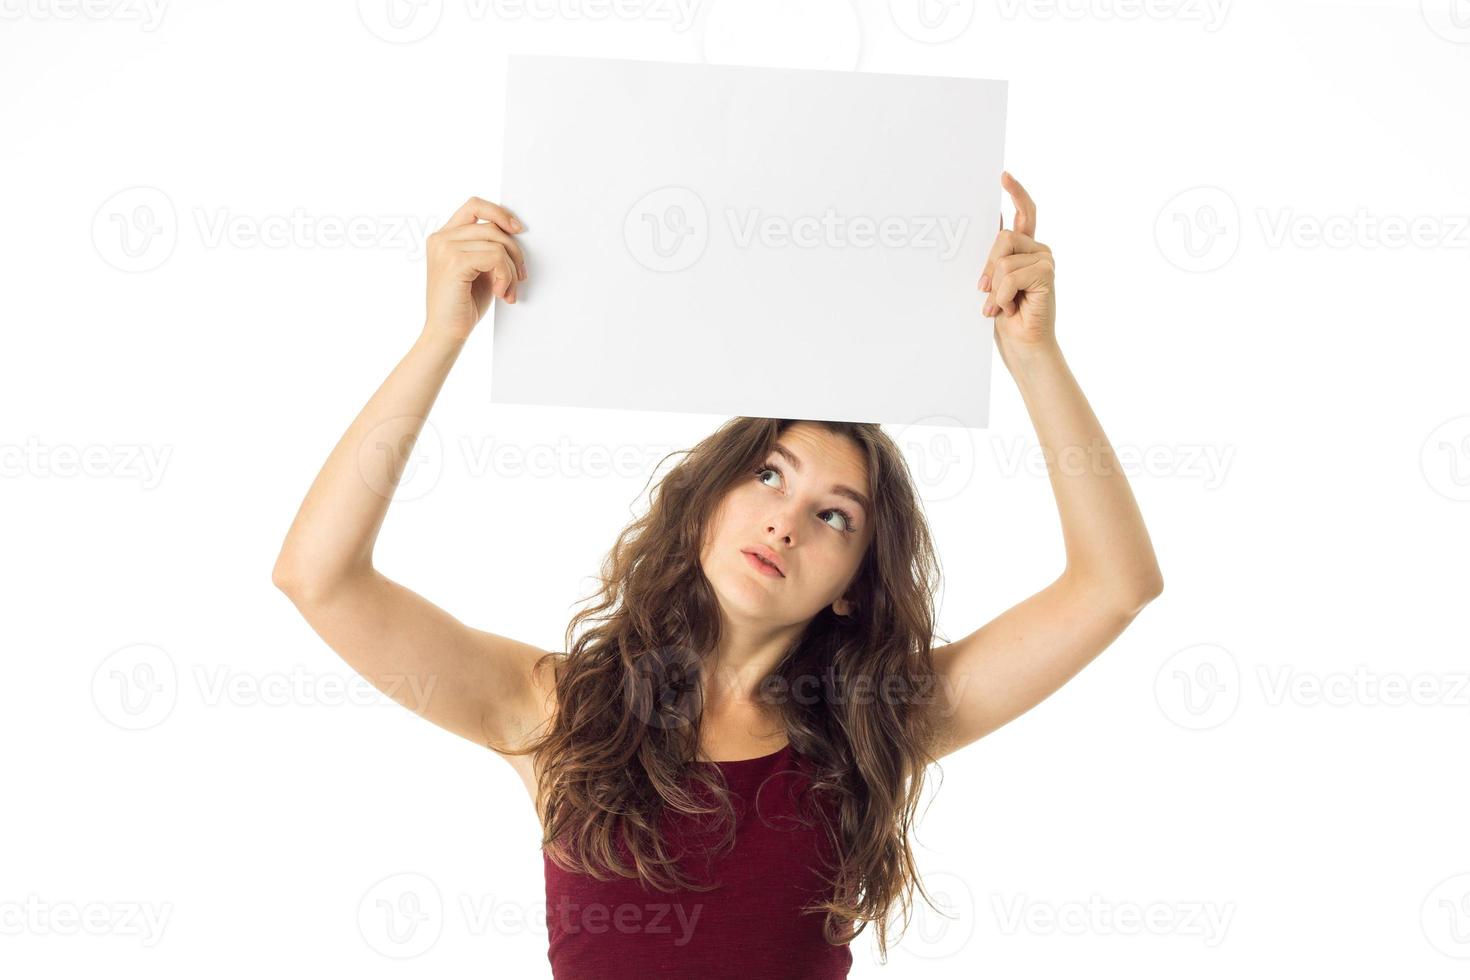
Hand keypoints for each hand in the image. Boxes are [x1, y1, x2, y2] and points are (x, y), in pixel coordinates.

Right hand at [422, 197, 527, 343]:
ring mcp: (445, 248)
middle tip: (519, 277)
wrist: (446, 333)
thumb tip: (514, 233)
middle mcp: (441, 238)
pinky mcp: (454, 262)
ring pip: (497, 243)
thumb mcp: (479, 269)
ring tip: (508, 291)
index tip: (518, 230)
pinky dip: (505, 276)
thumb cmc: (463, 305)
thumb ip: (488, 247)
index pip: (475, 205)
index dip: (499, 212)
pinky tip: (501, 293)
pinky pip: (495, 257)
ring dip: (511, 270)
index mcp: (445, 236)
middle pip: (492, 226)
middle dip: (514, 252)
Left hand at [978, 173, 1055, 352]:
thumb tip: (987, 230)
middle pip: (1002, 237)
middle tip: (983, 292)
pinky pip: (1011, 275)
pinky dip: (1003, 295)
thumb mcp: (992, 283)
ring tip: (998, 306)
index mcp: (1024, 250)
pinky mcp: (1047, 274)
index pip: (1025, 213)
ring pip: (1003, 258)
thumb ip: (992, 258)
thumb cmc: (1006, 319)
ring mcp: (1045, 261)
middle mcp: (1038, 251)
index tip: (1003, 176)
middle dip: (986, 267)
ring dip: (994, 288)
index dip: (1016, 193)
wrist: (1023, 347)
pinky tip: (1009, 309)